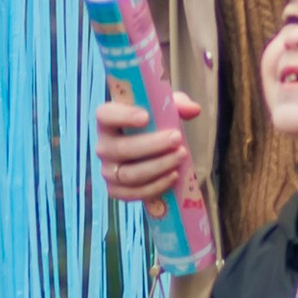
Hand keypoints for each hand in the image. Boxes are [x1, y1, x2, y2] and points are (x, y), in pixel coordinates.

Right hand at [95, 83, 198, 204]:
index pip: (105, 115)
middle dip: (152, 145)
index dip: (123, 116)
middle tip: (176, 139)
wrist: (149, 153)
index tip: (146, 117)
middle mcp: (103, 147)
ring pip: (129, 174)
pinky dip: (155, 186)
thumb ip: (179, 104)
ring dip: (158, 166)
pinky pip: (133, 193)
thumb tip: (193, 110)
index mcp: (108, 121)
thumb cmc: (154, 127)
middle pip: (122, 149)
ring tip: (181, 156)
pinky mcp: (116, 190)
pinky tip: (173, 175)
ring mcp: (108, 171)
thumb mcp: (165, 110)